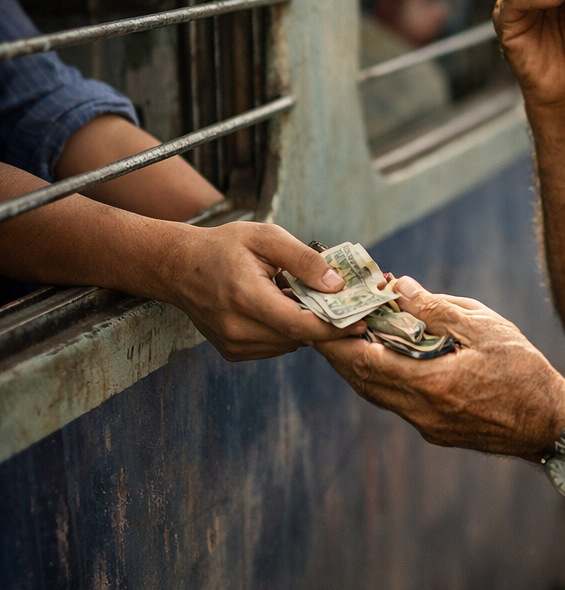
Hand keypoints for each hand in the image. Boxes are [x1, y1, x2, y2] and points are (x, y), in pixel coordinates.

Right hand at [152, 221, 367, 361]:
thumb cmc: (223, 246)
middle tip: (341, 303)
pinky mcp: (232, 352)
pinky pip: (273, 346)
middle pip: (298, 337)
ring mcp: (233, 345)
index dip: (334, 325)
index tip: (361, 319)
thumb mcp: (266, 237)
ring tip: (298, 296)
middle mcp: (237, 329)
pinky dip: (285, 330)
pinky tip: (278, 306)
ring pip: (288, 344)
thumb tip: (338, 285)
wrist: (178, 266)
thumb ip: (304, 260)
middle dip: (322, 321)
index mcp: (246, 297)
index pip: (300, 324)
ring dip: (302, 325)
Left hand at [318, 276, 564, 458]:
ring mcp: (428, 426)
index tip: (322, 317)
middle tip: (322, 325)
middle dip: (339, 353)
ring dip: (358, 367)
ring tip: (346, 337)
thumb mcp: (484, 328)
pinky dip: (383, 378)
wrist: (550, 425)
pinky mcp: (436, 431)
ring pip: (377, 395)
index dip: (339, 340)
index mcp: (431, 385)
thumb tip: (398, 286)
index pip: (366, 362)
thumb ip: (436, 308)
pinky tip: (385, 358)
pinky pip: (397, 403)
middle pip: (363, 382)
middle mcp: (421, 412)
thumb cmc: (524, 371)